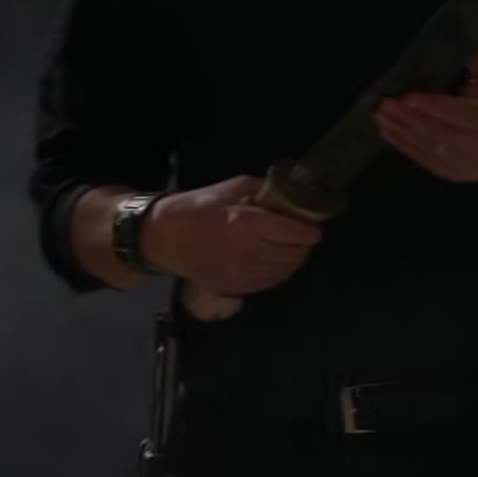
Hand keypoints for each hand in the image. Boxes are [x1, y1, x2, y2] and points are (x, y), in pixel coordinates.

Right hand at [142, 175, 322, 294]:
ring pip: (283, 272)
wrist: (164, 238)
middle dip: (303, 246)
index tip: (313, 228)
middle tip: (302, 237)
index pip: (294, 234)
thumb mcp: (232, 188)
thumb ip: (264, 191)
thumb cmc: (197, 208)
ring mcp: (240, 275)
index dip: (309, 231)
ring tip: (290, 249)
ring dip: (292, 261)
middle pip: (293, 255)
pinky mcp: (233, 288)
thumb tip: (290, 197)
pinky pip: (268, 284)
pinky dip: (277, 273)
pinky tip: (274, 261)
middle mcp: (247, 253)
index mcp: (247, 224)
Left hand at [373, 49, 477, 184]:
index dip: (431, 106)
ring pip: (426, 146)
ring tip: (379, 117)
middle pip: (435, 131)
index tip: (407, 97)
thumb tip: (465, 41)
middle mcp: (474, 144)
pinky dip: (403, 145)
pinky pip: (423, 159)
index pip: (455, 113)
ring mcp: (461, 162)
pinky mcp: (450, 173)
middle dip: (407, 118)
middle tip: (384, 105)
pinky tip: (388, 132)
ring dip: (399, 131)